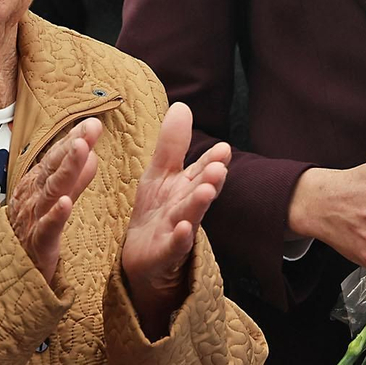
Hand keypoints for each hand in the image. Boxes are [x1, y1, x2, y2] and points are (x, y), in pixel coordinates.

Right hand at [8, 117, 102, 284]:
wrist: (7, 273)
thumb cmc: (33, 230)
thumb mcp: (54, 199)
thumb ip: (74, 177)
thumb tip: (92, 152)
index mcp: (36, 184)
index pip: (56, 157)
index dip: (74, 138)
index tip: (93, 122)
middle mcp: (33, 197)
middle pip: (53, 168)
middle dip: (73, 146)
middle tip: (92, 127)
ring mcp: (33, 219)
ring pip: (52, 191)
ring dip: (67, 169)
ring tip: (83, 149)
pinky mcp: (38, 244)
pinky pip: (47, 228)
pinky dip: (56, 215)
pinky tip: (67, 203)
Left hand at [121, 103, 230, 337]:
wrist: (142, 258)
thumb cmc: (157, 212)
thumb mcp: (160, 174)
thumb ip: (173, 144)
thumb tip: (182, 105)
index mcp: (187, 187)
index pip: (202, 170)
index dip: (212, 160)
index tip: (223, 149)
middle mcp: (186, 208)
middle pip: (199, 192)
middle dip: (210, 179)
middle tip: (219, 167)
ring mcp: (176, 232)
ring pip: (190, 216)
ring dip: (199, 204)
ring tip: (207, 191)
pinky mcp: (162, 255)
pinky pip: (172, 247)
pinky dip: (179, 238)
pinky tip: (184, 229)